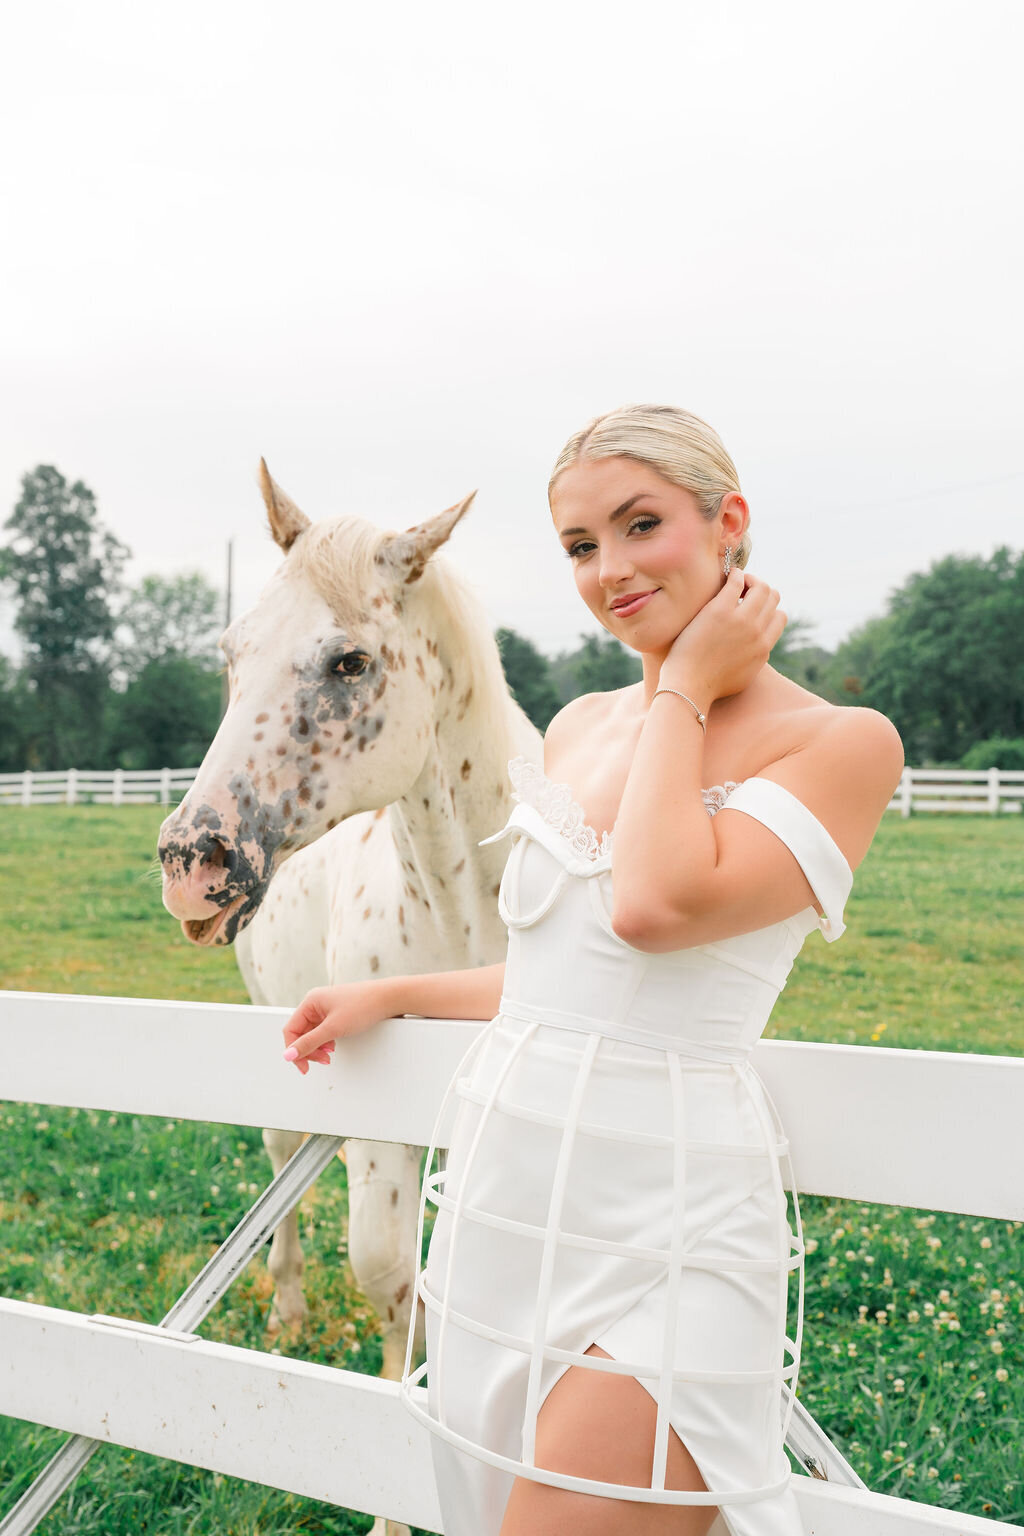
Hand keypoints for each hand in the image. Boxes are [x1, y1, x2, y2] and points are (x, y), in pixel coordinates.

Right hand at [282, 981, 395, 1074]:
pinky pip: (324, 1031)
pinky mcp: (337, 1014)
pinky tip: (333, 1047)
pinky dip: (326, 1042)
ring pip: (313, 1034)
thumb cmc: (363, 1006)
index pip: (291, 1029)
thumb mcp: (333, 1028)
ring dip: (318, 1048)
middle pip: (301, 1033)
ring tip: (329, 1056)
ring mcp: (327, 1008)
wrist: (389, 999)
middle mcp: (316, 1003)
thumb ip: (309, 1043)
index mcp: (310, 1002)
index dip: (294, 1049)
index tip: (303, 1066)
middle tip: (321, 1062)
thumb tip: (288, 1055)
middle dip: (309, 1050)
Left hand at [659, 568, 786, 703]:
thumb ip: (756, 659)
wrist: (689, 685)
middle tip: (744, 591)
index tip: (752, 607)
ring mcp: (740, 620)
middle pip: (773, 597)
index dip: (767, 608)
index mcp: (764, 647)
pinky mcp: (720, 610)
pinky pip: (736, 581)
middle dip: (760, 590)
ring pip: (761, 587)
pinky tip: (728, 575)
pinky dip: (735, 574)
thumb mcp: (745, 676)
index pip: (780, 617)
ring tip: (737, 582)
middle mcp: (757, 632)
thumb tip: (759, 649)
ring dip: (750, 579)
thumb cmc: (710, 684)